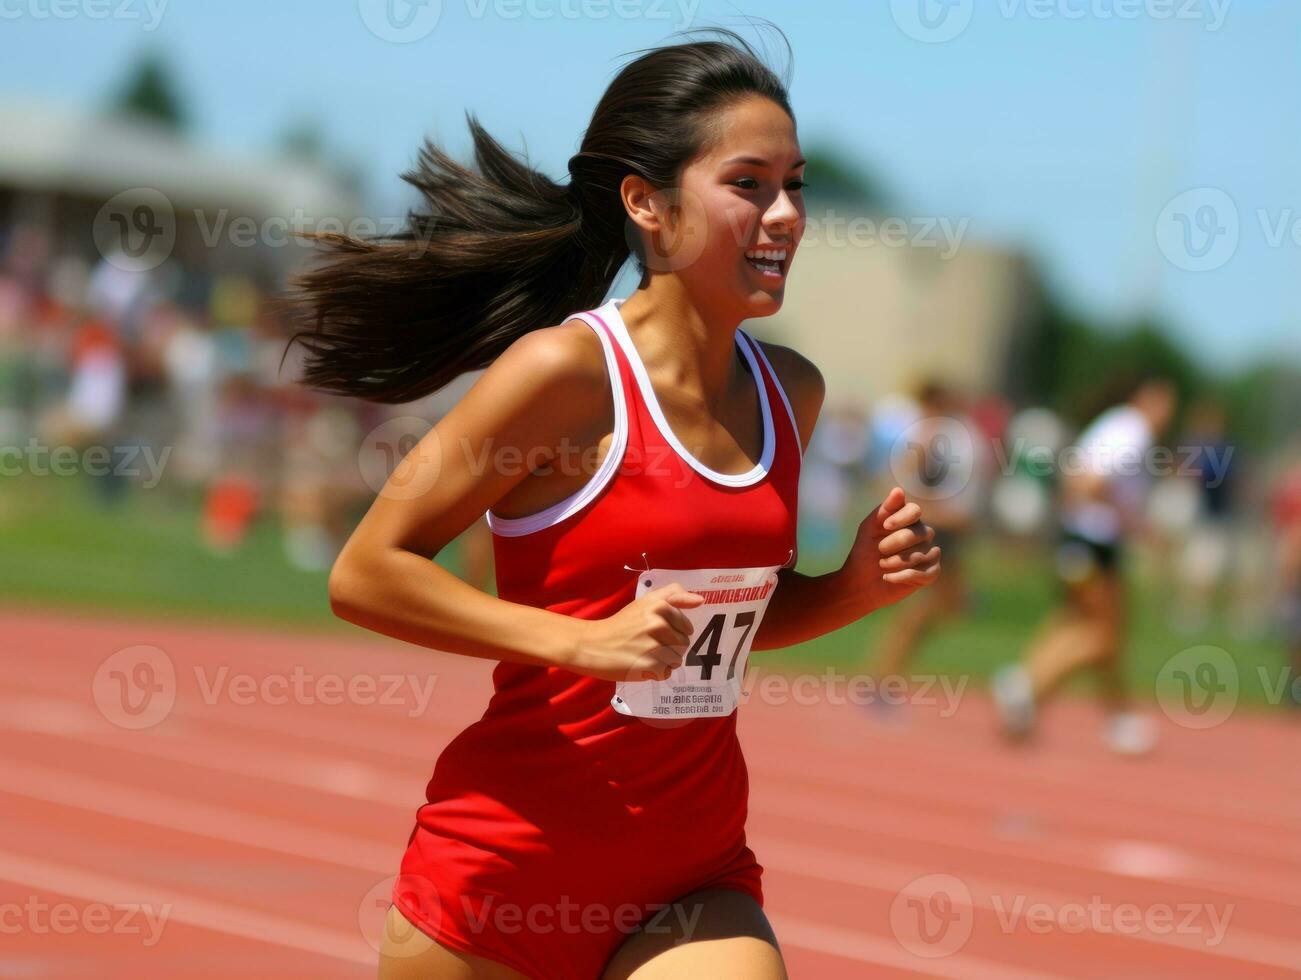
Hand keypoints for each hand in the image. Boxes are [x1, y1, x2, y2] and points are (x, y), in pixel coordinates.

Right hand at [567, 583, 704, 681]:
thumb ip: (674, 595)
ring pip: (677, 660)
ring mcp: (654, 645)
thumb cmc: (621, 624)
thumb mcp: (646, 602)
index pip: (687, 627)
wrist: (592, 645)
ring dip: (663, 661)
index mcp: (660, 606)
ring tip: (644, 655)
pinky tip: (641, 665)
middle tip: (647, 645)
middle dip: (670, 648)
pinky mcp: (649, 665)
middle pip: (684, 645)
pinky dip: (656, 673)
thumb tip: (701, 600)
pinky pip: (666, 673)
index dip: (674, 632)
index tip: (655, 632)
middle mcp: (658, 623)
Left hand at [843, 486, 941, 612]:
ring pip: (922, 554)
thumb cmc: (865, 550)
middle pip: (919, 533)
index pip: (914, 510)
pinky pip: (926, 573)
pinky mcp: (931, 572)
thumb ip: (884, 510)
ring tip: (882, 565)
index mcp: (909, 519)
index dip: (901, 518)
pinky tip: (888, 577)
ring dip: (896, 562)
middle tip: (880, 550)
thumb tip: (899, 490)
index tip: (885, 526)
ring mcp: (930, 553)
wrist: (861, 581)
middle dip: (895, 542)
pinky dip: (903, 576)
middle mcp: (923, 534)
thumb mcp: (870, 528)